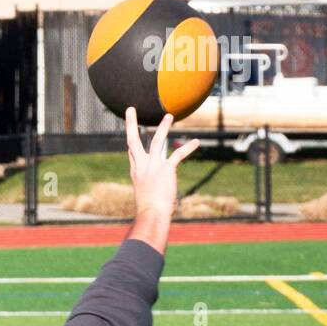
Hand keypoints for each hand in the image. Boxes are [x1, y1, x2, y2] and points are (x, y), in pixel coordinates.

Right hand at [125, 107, 199, 254]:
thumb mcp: (146, 200)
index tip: (131, 133)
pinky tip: (196, 142)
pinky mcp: (166, 169)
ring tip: (169, 116)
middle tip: (130, 110)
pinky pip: (178, 155)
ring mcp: (153, 167)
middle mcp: (142, 167)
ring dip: (163, 127)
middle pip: (133, 141)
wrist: (151, 215)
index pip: (133, 153)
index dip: (132, 143)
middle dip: (131, 124)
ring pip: (157, 141)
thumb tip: (154, 203)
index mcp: (136, 173)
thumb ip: (149, 195)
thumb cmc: (149, 213)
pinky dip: (189, 148)